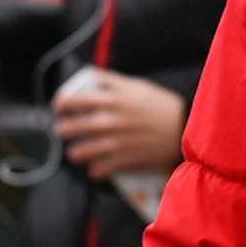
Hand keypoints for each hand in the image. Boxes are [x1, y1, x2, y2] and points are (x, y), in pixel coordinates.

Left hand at [49, 69, 187, 185]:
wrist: (186, 127)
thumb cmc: (161, 104)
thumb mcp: (136, 85)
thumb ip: (111, 81)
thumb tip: (90, 76)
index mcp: (110, 100)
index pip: (71, 101)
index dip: (60, 104)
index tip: (60, 108)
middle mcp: (109, 121)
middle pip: (70, 128)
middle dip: (64, 130)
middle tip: (67, 130)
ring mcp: (115, 143)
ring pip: (80, 152)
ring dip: (76, 152)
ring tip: (78, 152)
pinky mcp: (124, 161)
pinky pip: (98, 170)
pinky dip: (94, 169)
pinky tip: (95, 167)